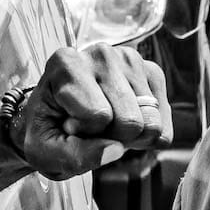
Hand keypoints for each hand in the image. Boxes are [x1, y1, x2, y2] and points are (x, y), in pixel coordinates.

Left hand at [12, 43, 172, 179]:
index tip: (68, 124)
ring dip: (128, 136)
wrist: (58, 116)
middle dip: (112, 137)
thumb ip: (73, 156)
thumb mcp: (45, 152)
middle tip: (90, 128)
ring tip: (105, 123)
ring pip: (151, 122)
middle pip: (131, 121)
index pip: (98, 116)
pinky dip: (146, 134)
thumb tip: (116, 149)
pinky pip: (164, 123)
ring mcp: (130, 59)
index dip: (84, 133)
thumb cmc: (48, 131)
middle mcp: (101, 53)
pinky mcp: (151, 71)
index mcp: (66, 63)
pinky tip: (123, 121)